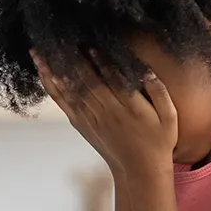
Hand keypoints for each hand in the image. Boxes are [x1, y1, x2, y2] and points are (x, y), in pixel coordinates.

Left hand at [38, 56, 178, 182]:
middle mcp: (108, 112)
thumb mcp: (169, 118)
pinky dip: (55, 88)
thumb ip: (160, 93)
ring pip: (71, 90)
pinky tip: (46, 74)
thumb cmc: (158, 141)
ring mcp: (93, 118)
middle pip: (87, 81)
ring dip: (55, 70)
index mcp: (129, 107)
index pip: (112, 79)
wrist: (140, 170)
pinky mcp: (84, 124)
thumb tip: (147, 72)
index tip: (89, 45)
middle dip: (72, 60)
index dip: (100, 62)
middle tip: (60, 39)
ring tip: (40, 52)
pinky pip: (66, 103)